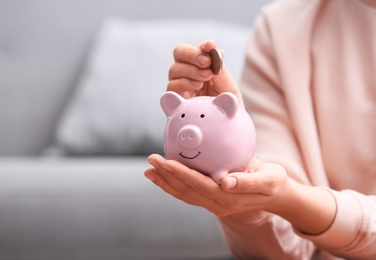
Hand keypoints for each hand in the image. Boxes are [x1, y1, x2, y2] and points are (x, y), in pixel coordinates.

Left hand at [144, 154, 287, 216]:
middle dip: (166, 175)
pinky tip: (163, 177)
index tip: (164, 161)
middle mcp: (217, 204)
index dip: (180, 173)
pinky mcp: (211, 201)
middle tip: (150, 160)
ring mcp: (213, 204)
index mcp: (228, 198)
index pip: (198, 185)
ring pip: (184, 194)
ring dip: (165, 182)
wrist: (276, 195)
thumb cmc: (274, 182)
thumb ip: (248, 181)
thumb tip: (225, 182)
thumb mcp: (268, 179)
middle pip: (186, 190)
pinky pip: (189, 194)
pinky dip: (173, 186)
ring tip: (149, 171)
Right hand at [168, 39, 243, 106]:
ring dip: (191, 70)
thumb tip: (216, 52)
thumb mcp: (228, 85)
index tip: (210, 46)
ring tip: (206, 77)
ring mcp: (180, 85)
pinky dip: (184, 82)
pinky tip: (198, 86)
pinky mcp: (176, 99)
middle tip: (207, 63)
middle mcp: (188, 72)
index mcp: (202, 65)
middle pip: (179, 53)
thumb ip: (220, 69)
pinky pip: (172, 86)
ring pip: (174, 69)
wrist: (226, 124)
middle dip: (192, 54)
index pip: (195, 48)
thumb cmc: (228, 105)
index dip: (201, 46)